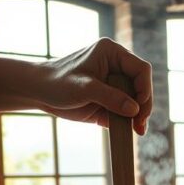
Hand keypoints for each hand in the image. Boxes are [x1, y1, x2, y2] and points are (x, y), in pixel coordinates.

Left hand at [34, 38, 152, 134]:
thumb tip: (135, 109)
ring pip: (137, 100)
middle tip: (140, 124)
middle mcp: (117, 66)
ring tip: (137, 130)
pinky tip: (130, 131)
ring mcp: (115, 84)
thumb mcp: (83, 88)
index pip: (141, 69)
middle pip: (142, 86)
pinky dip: (130, 121)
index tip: (140, 108)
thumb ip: (110, 97)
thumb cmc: (56, 83)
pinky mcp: (111, 99)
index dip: (145, 88)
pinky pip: (127, 110)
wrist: (38, 92)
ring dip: (140, 116)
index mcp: (112, 53)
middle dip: (144, 106)